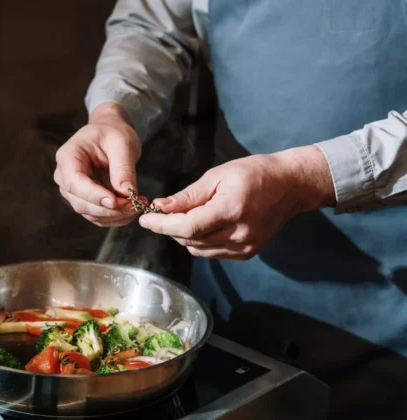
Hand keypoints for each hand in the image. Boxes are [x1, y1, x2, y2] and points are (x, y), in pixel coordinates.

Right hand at [54, 102, 143, 226]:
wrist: (110, 133)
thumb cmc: (112, 132)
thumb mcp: (122, 143)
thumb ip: (123, 167)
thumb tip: (126, 192)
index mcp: (68, 157)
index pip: (75, 183)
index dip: (94, 196)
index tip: (116, 202)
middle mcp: (65, 177)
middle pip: (82, 203)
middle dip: (110, 209)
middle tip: (136, 205)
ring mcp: (74, 191)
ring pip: (91, 213)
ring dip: (116, 216)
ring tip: (138, 205)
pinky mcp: (86, 200)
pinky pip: (99, 216)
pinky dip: (116, 217)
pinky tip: (133, 208)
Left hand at [138, 146, 335, 259]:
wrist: (291, 186)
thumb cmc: (254, 173)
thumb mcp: (218, 175)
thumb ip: (188, 196)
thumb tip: (161, 208)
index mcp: (231, 210)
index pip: (187, 226)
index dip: (162, 225)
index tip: (144, 219)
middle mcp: (239, 234)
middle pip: (190, 240)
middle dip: (170, 228)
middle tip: (161, 213)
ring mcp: (245, 247)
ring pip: (198, 249)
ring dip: (183, 236)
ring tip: (183, 216)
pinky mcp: (247, 253)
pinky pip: (212, 252)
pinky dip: (200, 241)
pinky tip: (202, 225)